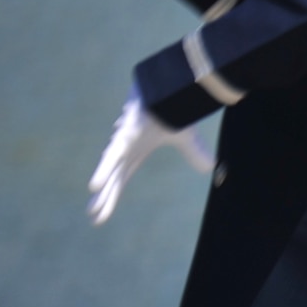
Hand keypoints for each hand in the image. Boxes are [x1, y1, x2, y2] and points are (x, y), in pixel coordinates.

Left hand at [88, 87, 214, 225]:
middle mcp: (125, 148)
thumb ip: (195, 154)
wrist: (172, 88)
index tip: (100, 213)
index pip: (122, 178)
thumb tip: (214, 169)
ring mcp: (123, 141)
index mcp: (136, 150)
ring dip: (103, 189)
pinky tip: (94, 187)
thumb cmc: (172, 107)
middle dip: (105, 198)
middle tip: (94, 218)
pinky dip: (104, 172)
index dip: (112, 195)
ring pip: (111, 170)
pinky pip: (113, 157)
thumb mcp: (186, 137)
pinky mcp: (126, 135)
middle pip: (115, 178)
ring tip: (92, 209)